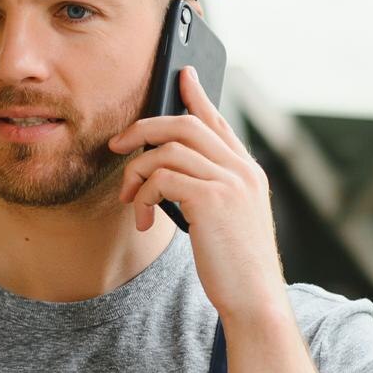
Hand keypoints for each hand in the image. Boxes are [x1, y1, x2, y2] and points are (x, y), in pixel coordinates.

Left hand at [108, 66, 287, 327]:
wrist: (254, 298)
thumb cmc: (234, 266)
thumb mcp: (225, 221)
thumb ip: (207, 190)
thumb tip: (167, 174)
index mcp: (247, 172)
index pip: (218, 122)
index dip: (198, 96)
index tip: (183, 74)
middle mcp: (242, 170)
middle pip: (186, 124)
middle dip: (144, 130)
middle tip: (118, 146)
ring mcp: (230, 182)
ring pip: (168, 150)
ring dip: (137, 174)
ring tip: (129, 202)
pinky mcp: (212, 199)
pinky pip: (162, 178)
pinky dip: (142, 196)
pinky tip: (140, 220)